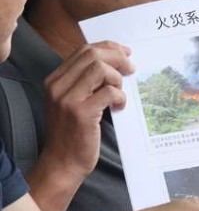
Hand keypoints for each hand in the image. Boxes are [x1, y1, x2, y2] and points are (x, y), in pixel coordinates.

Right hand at [41, 41, 132, 177]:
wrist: (63, 162)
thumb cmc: (74, 132)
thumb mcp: (74, 101)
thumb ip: (87, 81)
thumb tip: (118, 61)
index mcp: (55, 80)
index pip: (84, 51)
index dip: (109, 48)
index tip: (126, 53)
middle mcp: (57, 86)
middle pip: (92, 55)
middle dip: (118, 58)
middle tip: (131, 69)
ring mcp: (67, 99)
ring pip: (100, 69)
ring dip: (118, 78)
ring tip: (120, 93)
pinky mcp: (81, 113)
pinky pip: (109, 92)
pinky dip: (120, 97)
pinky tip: (119, 107)